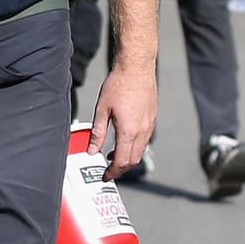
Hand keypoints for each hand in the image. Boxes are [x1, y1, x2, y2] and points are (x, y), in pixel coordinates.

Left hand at [88, 58, 156, 181]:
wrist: (137, 67)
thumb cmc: (118, 84)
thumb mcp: (102, 110)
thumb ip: (97, 133)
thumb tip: (92, 150)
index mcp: (129, 131)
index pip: (123, 161)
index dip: (113, 172)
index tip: (105, 176)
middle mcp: (143, 130)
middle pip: (134, 159)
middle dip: (121, 168)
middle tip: (109, 169)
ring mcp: (150, 124)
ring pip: (141, 150)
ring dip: (128, 157)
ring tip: (113, 155)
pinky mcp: (152, 117)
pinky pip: (145, 139)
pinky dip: (134, 145)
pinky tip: (124, 139)